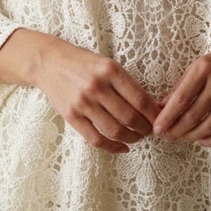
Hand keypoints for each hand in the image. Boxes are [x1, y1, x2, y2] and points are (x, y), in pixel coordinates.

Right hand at [0, 29, 161, 153]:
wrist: (49, 62)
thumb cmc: (82, 63)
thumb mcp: (107, 63)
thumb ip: (126, 83)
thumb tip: (151, 106)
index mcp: (110, 70)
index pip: (140, 99)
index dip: (154, 114)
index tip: (161, 120)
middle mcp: (97, 86)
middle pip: (130, 117)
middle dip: (146, 128)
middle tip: (151, 131)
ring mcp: (83, 103)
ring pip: (115, 130)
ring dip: (132, 138)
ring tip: (138, 137)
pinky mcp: (71, 116)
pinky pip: (96, 139)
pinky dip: (113, 147)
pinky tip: (122, 147)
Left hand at [153, 31, 210, 146]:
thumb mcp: (200, 65)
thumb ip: (181, 86)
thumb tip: (161, 108)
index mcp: (205, 68)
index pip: (181, 99)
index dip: (167, 117)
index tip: (157, 129)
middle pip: (194, 116)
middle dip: (176, 131)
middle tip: (167, 137)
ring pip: (210, 126)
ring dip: (192, 137)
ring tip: (182, 138)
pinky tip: (202, 140)